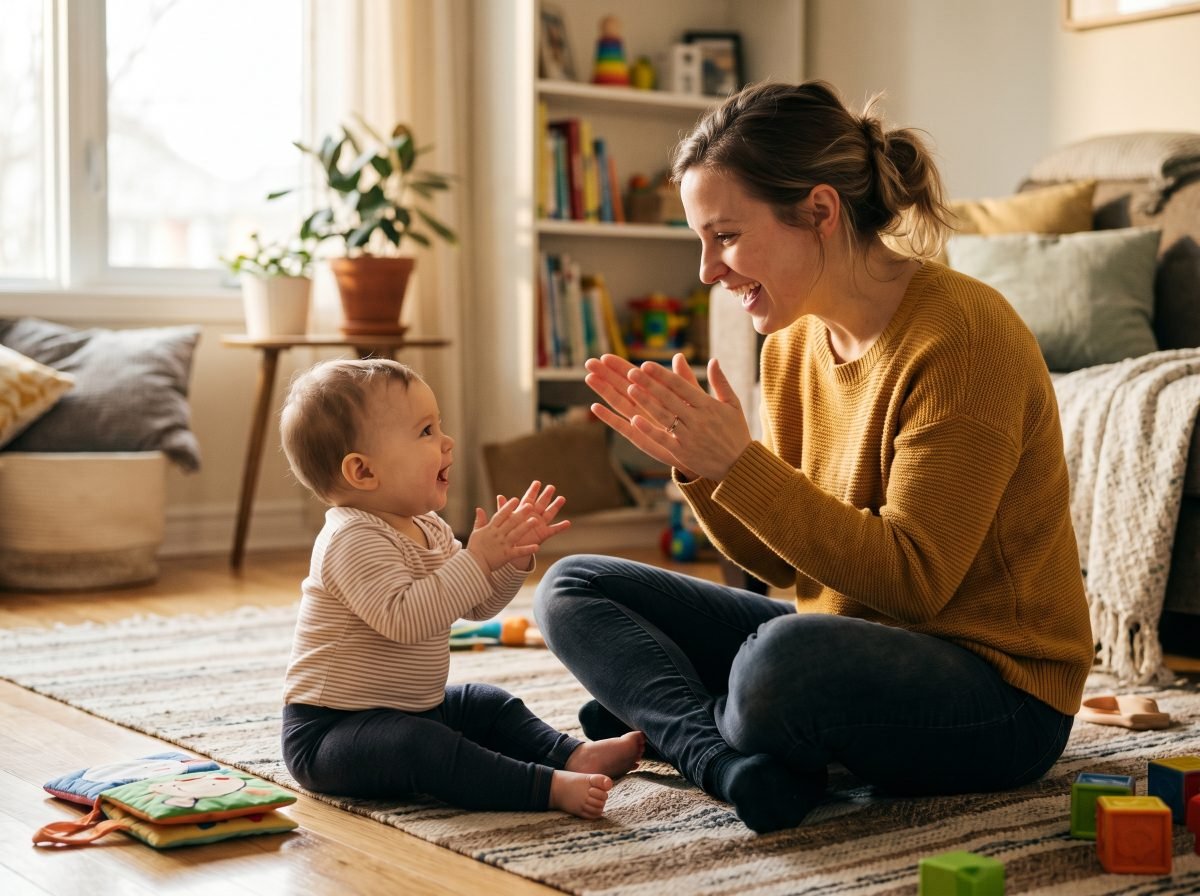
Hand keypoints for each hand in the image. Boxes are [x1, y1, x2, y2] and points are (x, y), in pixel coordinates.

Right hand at [465, 497, 539, 573]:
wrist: (473, 565)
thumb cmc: (475, 548)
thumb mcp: (476, 533)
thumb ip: (479, 521)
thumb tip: (479, 508)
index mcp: (490, 529)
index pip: (500, 515)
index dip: (507, 507)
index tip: (515, 499)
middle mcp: (498, 535)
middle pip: (510, 522)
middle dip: (520, 513)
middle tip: (529, 505)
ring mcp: (503, 545)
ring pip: (516, 534)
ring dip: (525, 527)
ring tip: (535, 520)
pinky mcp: (507, 555)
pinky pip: (519, 552)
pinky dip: (528, 549)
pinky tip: (537, 546)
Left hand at [496, 480, 570, 547]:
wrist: (512, 546)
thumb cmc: (508, 531)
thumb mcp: (505, 520)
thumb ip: (504, 508)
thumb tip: (499, 496)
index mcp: (524, 511)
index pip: (529, 498)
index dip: (533, 491)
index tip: (537, 482)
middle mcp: (534, 515)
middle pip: (541, 503)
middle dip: (546, 495)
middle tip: (551, 487)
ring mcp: (540, 524)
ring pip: (549, 513)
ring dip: (556, 506)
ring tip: (562, 498)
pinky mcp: (544, 534)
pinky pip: (554, 529)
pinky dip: (561, 527)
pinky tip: (568, 523)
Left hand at [585, 353, 751, 481]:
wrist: (740, 465)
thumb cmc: (736, 432)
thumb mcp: (733, 404)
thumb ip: (720, 382)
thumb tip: (713, 360)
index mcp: (708, 405)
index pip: (681, 386)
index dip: (662, 375)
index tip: (646, 365)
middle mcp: (698, 419)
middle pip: (669, 398)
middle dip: (649, 384)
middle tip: (630, 372)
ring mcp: (689, 436)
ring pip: (664, 416)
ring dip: (646, 402)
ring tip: (629, 389)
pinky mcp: (683, 453)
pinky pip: (663, 439)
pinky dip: (649, 430)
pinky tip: (634, 420)